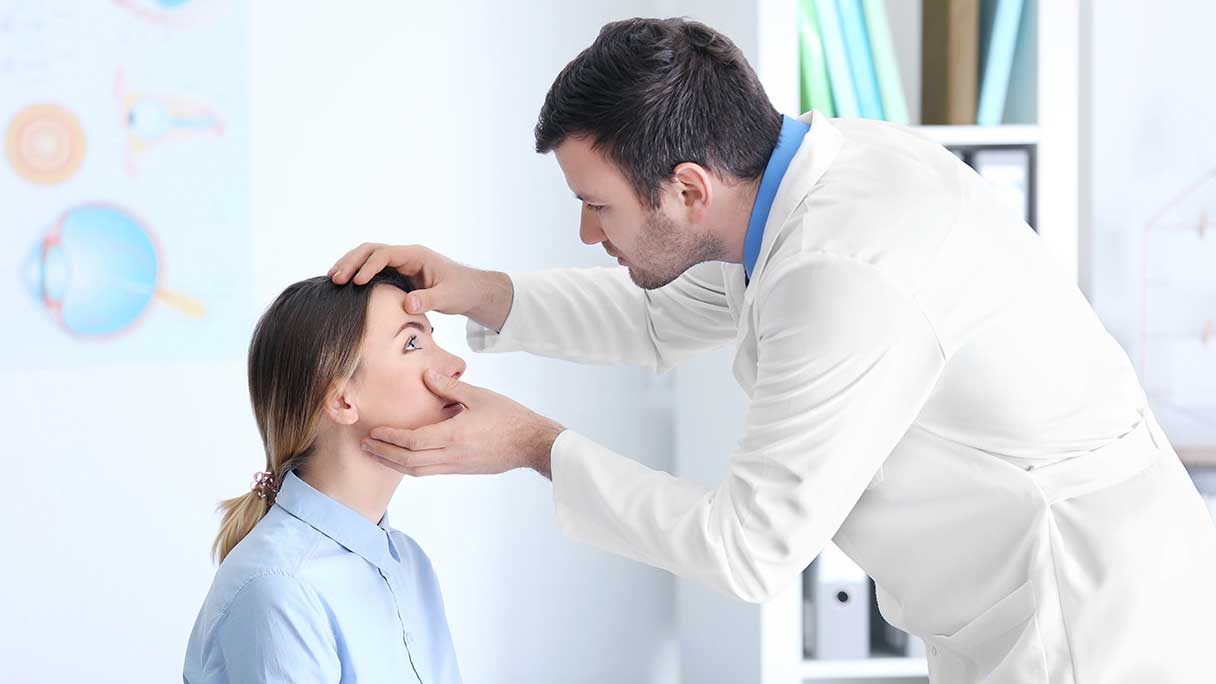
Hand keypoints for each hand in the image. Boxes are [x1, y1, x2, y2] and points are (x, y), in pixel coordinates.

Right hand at [328, 243, 511, 328]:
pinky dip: (357, 274)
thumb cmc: (462, 291)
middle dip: (351, 262)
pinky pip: (372, 269)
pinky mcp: (397, 274)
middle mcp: (405, 255)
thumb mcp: (449, 297)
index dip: (369, 266)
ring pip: (368, 257)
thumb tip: (408, 304)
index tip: (356, 282)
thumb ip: (430, 300)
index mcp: (416, 255)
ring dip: (350, 265)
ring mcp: (400, 263)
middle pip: (371, 250)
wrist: (470, 290)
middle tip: (335, 279)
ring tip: (332, 279)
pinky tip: (344, 286)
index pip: (385, 254)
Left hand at [361, 368, 564, 478]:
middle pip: (408, 461)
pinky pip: (431, 472)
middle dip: (384, 454)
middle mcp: (452, 455)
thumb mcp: (480, 396)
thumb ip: (449, 387)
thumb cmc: (509, 417)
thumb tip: (426, 374)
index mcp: (454, 436)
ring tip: (377, 455)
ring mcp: (457, 466)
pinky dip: (412, 467)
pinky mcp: (463, 470)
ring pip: (417, 471)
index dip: (390, 438)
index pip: (412, 441)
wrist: (531, 443)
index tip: (374, 432)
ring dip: (394, 464)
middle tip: (365, 446)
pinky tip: (404, 460)